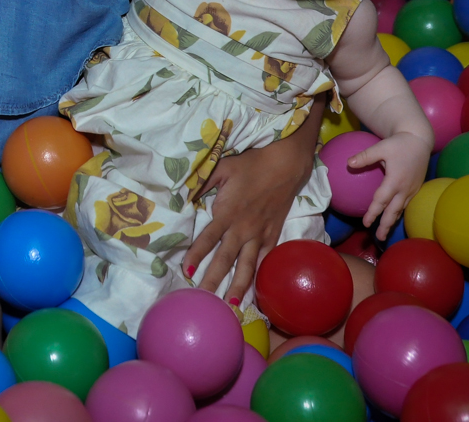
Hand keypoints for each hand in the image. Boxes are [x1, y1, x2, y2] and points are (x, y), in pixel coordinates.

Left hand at [181, 95, 324, 301]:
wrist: (286, 164)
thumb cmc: (251, 164)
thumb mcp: (222, 168)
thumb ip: (202, 183)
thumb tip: (182, 193)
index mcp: (227, 212)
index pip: (208, 238)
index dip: (196, 254)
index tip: (186, 271)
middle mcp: (243, 228)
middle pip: (225, 259)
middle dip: (213, 280)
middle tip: (204, 301)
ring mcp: (260, 234)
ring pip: (247, 265)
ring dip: (239, 286)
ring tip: (231, 305)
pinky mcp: (274, 235)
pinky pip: (265, 260)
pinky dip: (260, 276)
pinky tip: (256, 291)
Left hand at [349, 130, 430, 239]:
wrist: (420, 140)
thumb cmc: (399, 143)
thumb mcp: (380, 147)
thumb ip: (365, 156)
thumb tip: (348, 164)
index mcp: (395, 180)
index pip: (381, 200)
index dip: (373, 212)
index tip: (365, 223)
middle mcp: (405, 188)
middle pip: (394, 211)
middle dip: (386, 225)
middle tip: (378, 237)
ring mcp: (412, 189)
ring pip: (401, 209)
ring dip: (393, 221)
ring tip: (384, 233)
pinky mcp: (416, 188)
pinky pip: (406, 204)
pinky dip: (399, 213)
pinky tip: (393, 217)